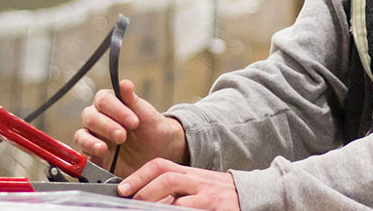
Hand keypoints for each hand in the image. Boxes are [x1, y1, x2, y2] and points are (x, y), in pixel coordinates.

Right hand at [74, 79, 188, 175]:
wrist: (159, 153)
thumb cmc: (153, 130)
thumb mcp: (148, 116)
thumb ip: (134, 101)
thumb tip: (125, 83)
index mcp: (110, 103)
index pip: (103, 100)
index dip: (116, 110)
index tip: (134, 122)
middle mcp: (98, 118)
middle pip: (90, 116)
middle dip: (106, 126)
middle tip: (123, 136)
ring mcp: (94, 137)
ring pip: (81, 135)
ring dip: (91, 141)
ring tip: (104, 149)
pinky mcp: (93, 155)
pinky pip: (83, 153)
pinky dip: (89, 154)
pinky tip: (101, 155)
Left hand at [119, 158, 239, 210]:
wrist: (249, 194)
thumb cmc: (216, 193)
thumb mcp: (195, 184)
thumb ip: (173, 188)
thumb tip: (141, 195)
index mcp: (188, 173)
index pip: (160, 166)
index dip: (139, 176)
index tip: (123, 188)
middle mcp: (197, 182)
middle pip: (168, 179)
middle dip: (146, 192)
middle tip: (133, 204)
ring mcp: (208, 198)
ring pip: (180, 202)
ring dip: (161, 209)